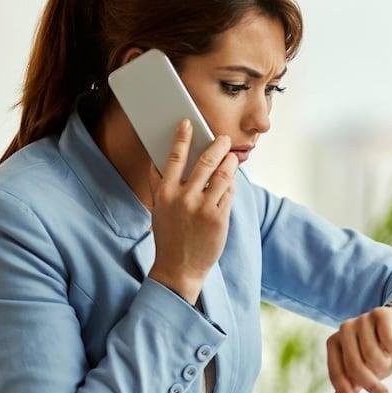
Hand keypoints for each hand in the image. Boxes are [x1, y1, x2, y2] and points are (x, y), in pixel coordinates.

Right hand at [146, 119, 238, 303]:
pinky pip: (229, 193)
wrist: (179, 268)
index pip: (174, 157)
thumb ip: (161, 185)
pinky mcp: (219, 218)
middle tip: (224, 138)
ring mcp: (203, 208)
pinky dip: (231, 184)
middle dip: (217, 146)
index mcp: (165, 193)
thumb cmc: (169, 236)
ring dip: (230, 162)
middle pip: (205, 162)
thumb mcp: (159, 209)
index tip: (188, 123)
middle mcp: (184, 198)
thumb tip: (160, 160)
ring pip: (222, 175)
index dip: (182, 138)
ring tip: (232, 157)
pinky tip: (231, 180)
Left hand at [326, 305, 391, 392]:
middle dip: (370, 383)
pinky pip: (387, 340)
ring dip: (385, 365)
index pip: (336, 372)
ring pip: (372, 355)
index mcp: (335, 342)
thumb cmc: (381, 352)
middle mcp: (345, 329)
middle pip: (354, 365)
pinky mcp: (381, 313)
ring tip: (388, 361)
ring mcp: (362, 319)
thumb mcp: (367, 371)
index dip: (345, 392)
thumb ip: (352, 383)